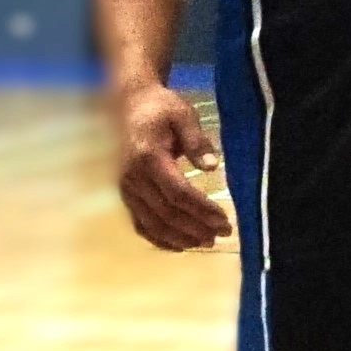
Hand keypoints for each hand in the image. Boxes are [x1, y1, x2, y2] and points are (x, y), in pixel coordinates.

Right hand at [113, 79, 229, 250]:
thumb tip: (212, 166)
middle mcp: (134, 177)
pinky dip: (160, 239)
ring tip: (207, 242)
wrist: (130, 104)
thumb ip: (197, 141)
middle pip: (166, 212)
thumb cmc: (161, 108)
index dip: (201, 210)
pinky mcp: (127, 195)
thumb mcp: (183, 115)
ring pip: (153, 223)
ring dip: (181, 237)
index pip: (177, 193)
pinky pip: (141, 224)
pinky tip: (181, 245)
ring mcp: (127, 188)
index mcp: (148, 157)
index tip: (224, 219)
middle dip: (196, 227)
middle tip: (223, 233)